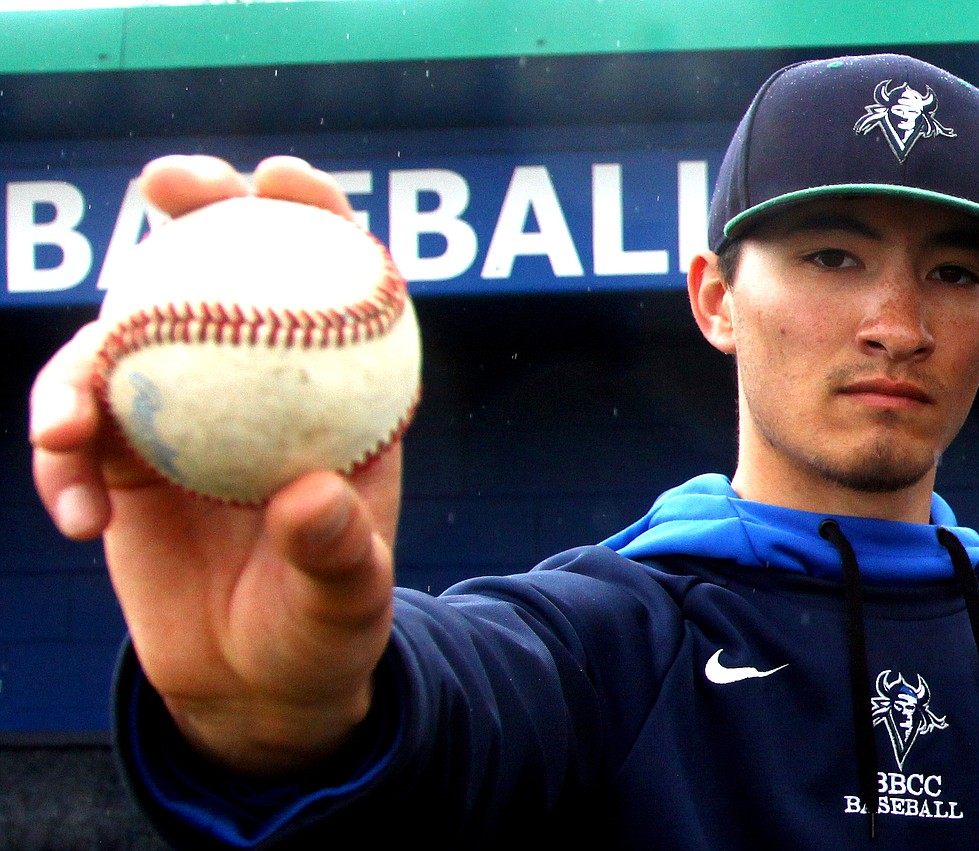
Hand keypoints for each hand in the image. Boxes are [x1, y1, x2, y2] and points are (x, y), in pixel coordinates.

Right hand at [29, 155, 400, 775]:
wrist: (255, 681)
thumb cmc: (322, 628)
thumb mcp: (348, 599)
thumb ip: (336, 552)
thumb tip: (307, 498)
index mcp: (334, 398)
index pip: (333, 280)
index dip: (312, 212)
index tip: (282, 179)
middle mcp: (256, 386)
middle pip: (221, 270)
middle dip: (193, 208)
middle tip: (165, 185)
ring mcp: (182, 413)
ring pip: (121, 344)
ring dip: (80, 369)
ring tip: (68, 433)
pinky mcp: (122, 458)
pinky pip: (73, 434)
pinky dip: (60, 462)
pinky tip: (77, 517)